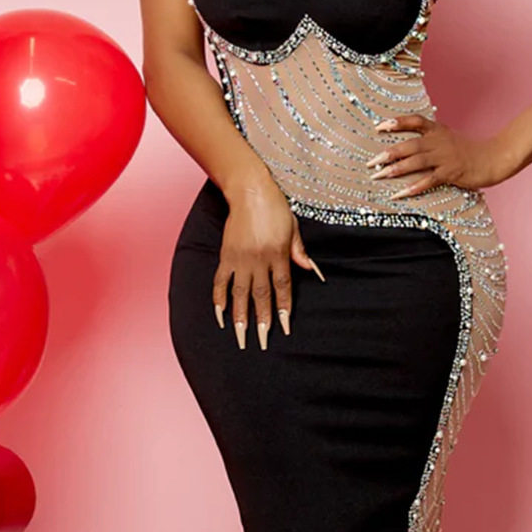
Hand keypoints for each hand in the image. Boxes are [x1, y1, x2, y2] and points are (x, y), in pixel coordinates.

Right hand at [215, 181, 324, 350]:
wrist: (250, 190)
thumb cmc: (275, 208)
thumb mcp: (293, 228)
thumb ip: (299, 251)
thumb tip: (312, 271)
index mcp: (278, 254)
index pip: (282, 288)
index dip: (284, 309)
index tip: (285, 327)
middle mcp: (259, 259)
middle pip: (261, 295)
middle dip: (262, 320)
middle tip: (261, 342)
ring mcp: (240, 258)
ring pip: (240, 293)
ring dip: (240, 316)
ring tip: (240, 336)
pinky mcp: (226, 255)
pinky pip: (220, 281)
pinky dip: (219, 298)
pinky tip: (220, 315)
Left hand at [366, 114, 512, 196]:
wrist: (493, 158)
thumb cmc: (469, 151)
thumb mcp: (448, 139)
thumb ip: (430, 139)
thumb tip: (407, 147)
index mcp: (438, 130)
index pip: (415, 121)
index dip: (396, 122)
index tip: (378, 126)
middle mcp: (439, 141)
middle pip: (409, 144)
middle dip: (388, 153)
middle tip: (370, 162)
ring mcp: (445, 157)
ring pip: (416, 162)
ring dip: (396, 169)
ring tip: (380, 176)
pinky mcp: (451, 173)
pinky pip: (428, 180)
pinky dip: (413, 187)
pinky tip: (400, 194)